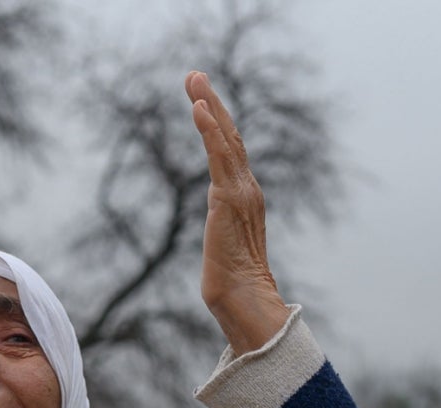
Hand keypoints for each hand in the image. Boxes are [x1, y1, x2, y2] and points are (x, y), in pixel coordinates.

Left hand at [187, 71, 289, 352]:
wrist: (242, 299)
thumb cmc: (231, 282)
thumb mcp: (223, 242)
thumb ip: (222, 223)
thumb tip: (219, 225)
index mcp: (246, 196)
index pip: (231, 150)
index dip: (217, 121)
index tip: (202, 98)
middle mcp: (247, 188)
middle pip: (229, 135)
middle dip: (212, 102)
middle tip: (194, 75)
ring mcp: (240, 192)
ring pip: (225, 138)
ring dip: (209, 105)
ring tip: (194, 80)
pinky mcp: (228, 199)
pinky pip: (219, 157)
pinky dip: (210, 130)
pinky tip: (199, 108)